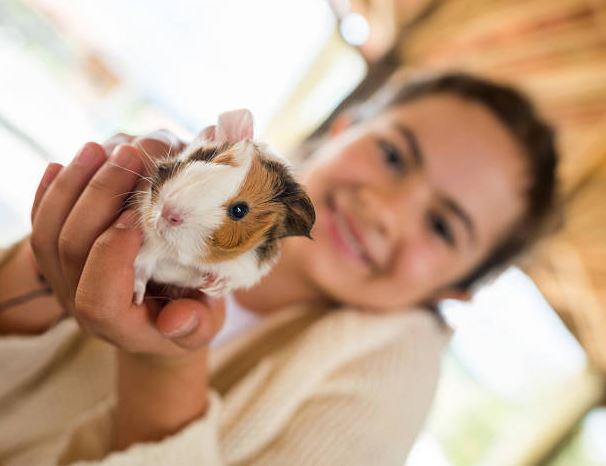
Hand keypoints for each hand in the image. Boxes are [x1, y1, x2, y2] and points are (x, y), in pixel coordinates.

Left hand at [30, 130, 223, 360]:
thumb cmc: (191, 315)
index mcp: (120, 324)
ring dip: (73, 184)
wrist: (163, 313)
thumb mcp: (206, 326)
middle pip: (71, 248)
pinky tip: (66, 163)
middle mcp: (81, 302)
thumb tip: (174, 320)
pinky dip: (50, 190)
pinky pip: (41, 222)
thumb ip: (194, 327)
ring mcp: (63, 278)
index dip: (113, 253)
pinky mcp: (57, 256)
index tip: (142, 214)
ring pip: (48, 230)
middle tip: (130, 156)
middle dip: (98, 196)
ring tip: (100, 148)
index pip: (98, 297)